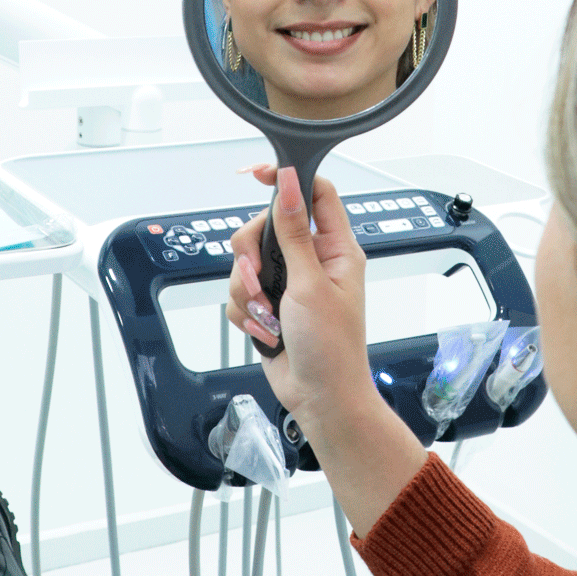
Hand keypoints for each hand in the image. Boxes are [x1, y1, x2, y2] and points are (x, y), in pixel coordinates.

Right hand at [227, 165, 376, 434]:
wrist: (321, 400)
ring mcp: (289, 285)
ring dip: (249, 294)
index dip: (286, 179)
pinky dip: (248, 316)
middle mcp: (312, 262)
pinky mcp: (269, 306)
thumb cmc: (333, 350)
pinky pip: (240, 296)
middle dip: (252, 257)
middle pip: (265, 228)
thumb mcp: (310, 284)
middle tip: (259, 280)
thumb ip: (294, 232)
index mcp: (336, 249)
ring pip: (246, 265)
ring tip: (270, 318)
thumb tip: (288, 183)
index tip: (257, 175)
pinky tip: (269, 334)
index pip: (313, 193)